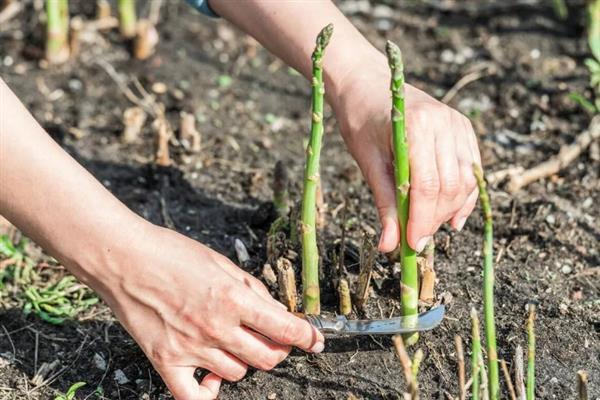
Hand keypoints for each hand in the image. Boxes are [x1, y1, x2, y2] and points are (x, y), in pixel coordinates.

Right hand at [100, 225, 323, 399]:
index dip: (308, 337)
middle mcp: (217, 327)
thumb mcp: (221, 262)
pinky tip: (211, 378)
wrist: (123, 258)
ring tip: (232, 344)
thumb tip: (275, 310)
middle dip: (278, 350)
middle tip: (272, 339)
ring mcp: (191, 347)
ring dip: (244, 361)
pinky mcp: (165, 360)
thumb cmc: (171, 253)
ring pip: (238, 374)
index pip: (285, 329)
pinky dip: (209, 392)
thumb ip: (251, 289)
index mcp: (234, 299)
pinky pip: (194, 397)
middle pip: (267, 358)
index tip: (315, 340)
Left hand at [330, 54, 480, 252]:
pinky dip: (463, 197)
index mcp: (418, 127)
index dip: (421, 220)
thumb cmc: (361, 120)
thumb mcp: (367, 162)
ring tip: (426, 224)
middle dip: (434, 218)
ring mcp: (458, 124)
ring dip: (448, 210)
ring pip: (465, 182)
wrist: (368, 84)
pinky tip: (451, 218)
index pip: (428, 186)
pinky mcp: (463, 129)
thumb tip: (390, 245)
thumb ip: (384, 203)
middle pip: (450, 187)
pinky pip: (471, 171)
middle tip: (415, 238)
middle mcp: (445, 123)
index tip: (411, 244)